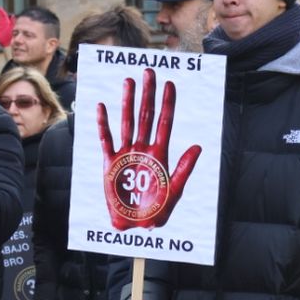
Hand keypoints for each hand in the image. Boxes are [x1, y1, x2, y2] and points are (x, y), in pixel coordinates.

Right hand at [97, 67, 202, 230]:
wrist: (133, 228)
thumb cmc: (155, 213)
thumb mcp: (174, 192)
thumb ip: (184, 170)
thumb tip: (197, 147)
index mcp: (160, 155)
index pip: (165, 123)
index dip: (168, 104)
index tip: (170, 84)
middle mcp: (143, 149)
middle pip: (146, 116)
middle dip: (148, 94)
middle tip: (150, 72)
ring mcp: (126, 154)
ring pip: (127, 122)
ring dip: (128, 102)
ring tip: (129, 81)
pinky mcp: (110, 163)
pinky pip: (106, 139)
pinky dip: (103, 123)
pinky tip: (102, 107)